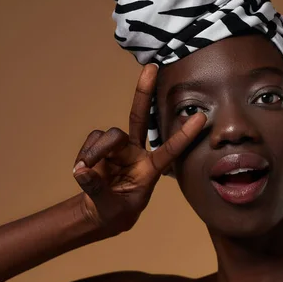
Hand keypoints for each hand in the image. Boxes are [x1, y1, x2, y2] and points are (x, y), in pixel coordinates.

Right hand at [72, 64, 205, 236]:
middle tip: (152, 67)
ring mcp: (119, 148)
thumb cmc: (116, 212)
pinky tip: (84, 169)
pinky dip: (85, 154)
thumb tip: (82, 170)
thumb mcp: (111, 209)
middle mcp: (136, 153)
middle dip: (144, 92)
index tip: (200, 118)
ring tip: (86, 170)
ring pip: (108, 135)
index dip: (184, 135)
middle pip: (139, 118)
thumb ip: (97, 190)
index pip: (169, 151)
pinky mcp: (102, 147)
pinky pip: (92, 141)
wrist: (102, 214)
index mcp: (150, 170)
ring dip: (96, 152)